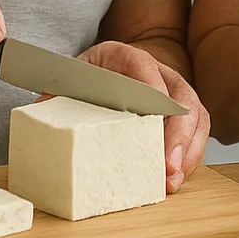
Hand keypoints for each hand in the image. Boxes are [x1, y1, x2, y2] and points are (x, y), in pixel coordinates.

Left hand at [72, 41, 210, 193]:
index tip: (152, 119)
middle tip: (168, 165)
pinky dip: (189, 157)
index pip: (145, 67)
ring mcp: (174, 94)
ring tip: (172, 181)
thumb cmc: (88, 77)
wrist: (105, 72)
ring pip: (195, 118)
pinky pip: (195, 134)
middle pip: (181, 97)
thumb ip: (58, 91)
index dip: (153, 92)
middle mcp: (158, 72)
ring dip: (188, 151)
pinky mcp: (180, 116)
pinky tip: (175, 178)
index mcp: (126, 57)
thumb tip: (43, 108)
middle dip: (179, 134)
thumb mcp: (70, 77)